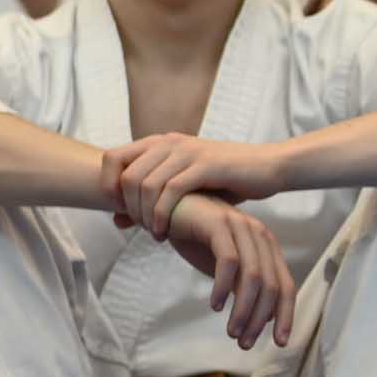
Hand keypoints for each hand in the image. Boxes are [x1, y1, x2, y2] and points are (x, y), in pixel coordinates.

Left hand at [102, 134, 286, 235]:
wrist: (269, 167)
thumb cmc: (224, 181)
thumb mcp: (183, 189)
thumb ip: (150, 202)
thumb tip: (117, 221)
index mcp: (158, 143)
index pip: (111, 157)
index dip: (107, 184)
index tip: (119, 210)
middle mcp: (168, 142)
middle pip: (126, 175)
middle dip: (129, 208)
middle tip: (141, 229)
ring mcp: (187, 152)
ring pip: (146, 184)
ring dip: (145, 215)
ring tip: (155, 233)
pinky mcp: (205, 165)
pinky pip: (171, 190)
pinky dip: (163, 214)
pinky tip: (166, 232)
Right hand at [154, 193, 295, 353]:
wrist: (162, 206)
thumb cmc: (193, 236)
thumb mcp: (221, 264)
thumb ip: (241, 285)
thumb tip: (258, 319)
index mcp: (266, 246)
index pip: (285, 286)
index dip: (285, 316)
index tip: (278, 343)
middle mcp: (260, 235)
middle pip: (272, 286)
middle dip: (259, 319)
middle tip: (244, 342)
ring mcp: (241, 227)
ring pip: (253, 277)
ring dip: (243, 309)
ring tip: (231, 331)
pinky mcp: (219, 224)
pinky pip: (228, 262)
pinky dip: (224, 287)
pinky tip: (215, 305)